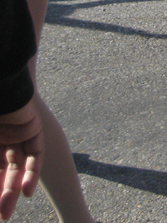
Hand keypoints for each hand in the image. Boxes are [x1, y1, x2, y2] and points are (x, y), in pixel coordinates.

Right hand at [0, 101, 43, 220]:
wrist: (1, 85)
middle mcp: (4, 137)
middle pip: (4, 171)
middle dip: (1, 195)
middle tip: (2, 217)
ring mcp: (18, 133)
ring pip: (18, 167)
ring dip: (13, 190)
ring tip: (7, 212)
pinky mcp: (33, 128)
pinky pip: (35, 154)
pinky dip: (32, 173)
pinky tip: (27, 192)